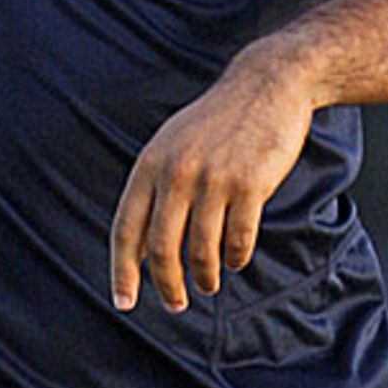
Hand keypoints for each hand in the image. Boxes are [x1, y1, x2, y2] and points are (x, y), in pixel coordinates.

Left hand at [109, 43, 313, 312]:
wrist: (265, 84)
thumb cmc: (217, 122)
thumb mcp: (173, 144)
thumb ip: (155, 187)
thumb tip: (140, 248)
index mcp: (151, 162)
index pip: (126, 227)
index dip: (122, 270)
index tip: (123, 303)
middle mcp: (177, 171)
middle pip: (162, 248)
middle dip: (167, 285)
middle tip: (175, 303)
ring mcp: (213, 178)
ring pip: (202, 251)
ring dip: (205, 276)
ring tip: (208, 284)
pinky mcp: (250, 184)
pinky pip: (238, 240)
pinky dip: (235, 257)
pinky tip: (236, 258)